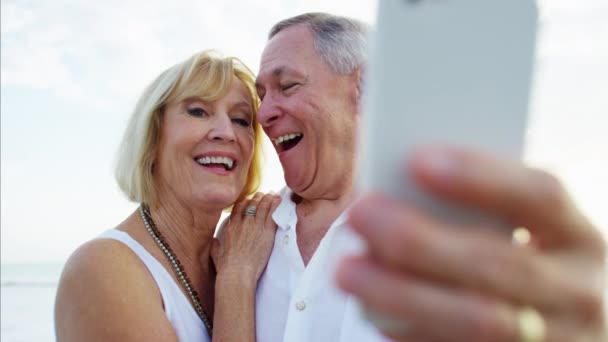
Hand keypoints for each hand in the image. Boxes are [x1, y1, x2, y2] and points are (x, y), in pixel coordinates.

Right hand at [211, 192, 280, 284]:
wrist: (237, 273)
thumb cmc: (226, 267)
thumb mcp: (216, 253)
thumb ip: (215, 244)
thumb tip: (213, 240)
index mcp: (231, 227)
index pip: (238, 208)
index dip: (245, 202)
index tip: (249, 199)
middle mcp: (243, 223)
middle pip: (251, 205)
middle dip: (257, 198)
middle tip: (262, 195)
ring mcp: (255, 227)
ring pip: (262, 207)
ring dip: (268, 199)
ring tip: (272, 195)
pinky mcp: (266, 232)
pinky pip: (272, 215)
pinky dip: (275, 206)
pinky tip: (279, 200)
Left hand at [336, 146, 605, 341]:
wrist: (565, 324)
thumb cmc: (531, 263)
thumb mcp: (528, 233)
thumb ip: (481, 211)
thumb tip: (401, 188)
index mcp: (579, 237)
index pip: (540, 196)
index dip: (481, 177)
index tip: (417, 160)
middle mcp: (577, 292)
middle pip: (497, 264)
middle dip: (420, 240)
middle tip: (361, 214)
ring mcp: (556, 341)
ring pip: (476, 323)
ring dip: (402, 294)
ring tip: (347, 269)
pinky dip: (412, 334)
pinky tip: (373, 312)